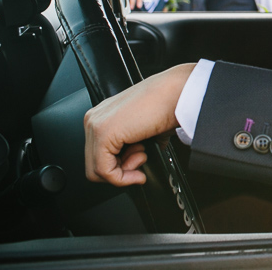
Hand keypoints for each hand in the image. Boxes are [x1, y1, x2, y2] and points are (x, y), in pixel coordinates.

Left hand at [84, 63, 195, 185]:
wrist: (176, 93)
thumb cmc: (167, 103)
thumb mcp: (146, 129)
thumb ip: (137, 145)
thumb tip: (140, 161)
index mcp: (103, 115)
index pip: (98, 155)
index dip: (120, 166)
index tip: (139, 163)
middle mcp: (95, 119)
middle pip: (94, 164)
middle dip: (121, 170)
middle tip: (142, 161)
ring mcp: (95, 125)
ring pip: (96, 170)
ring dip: (124, 173)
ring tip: (143, 156)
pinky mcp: (102, 133)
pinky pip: (104, 170)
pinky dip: (122, 178)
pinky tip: (138, 170)